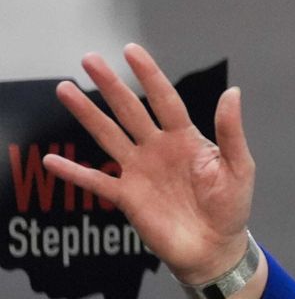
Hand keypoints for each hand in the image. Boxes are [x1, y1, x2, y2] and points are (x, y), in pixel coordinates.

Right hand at [41, 45, 254, 283]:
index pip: (165, 100)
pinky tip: (52, 160)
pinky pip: (96, 181)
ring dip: (87, 115)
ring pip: (108, 135)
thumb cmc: (231, 206)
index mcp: (186, 139)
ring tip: (65, 89)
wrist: (215, 247)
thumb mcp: (239, 167)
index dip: (149, 76)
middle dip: (110, 85)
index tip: (130, 51)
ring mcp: (139, 170)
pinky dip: (74, 173)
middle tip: (89, 59)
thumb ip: (231, 132)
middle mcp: (158, 148)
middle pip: (129, 110)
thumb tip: (232, 91)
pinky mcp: (127, 197)